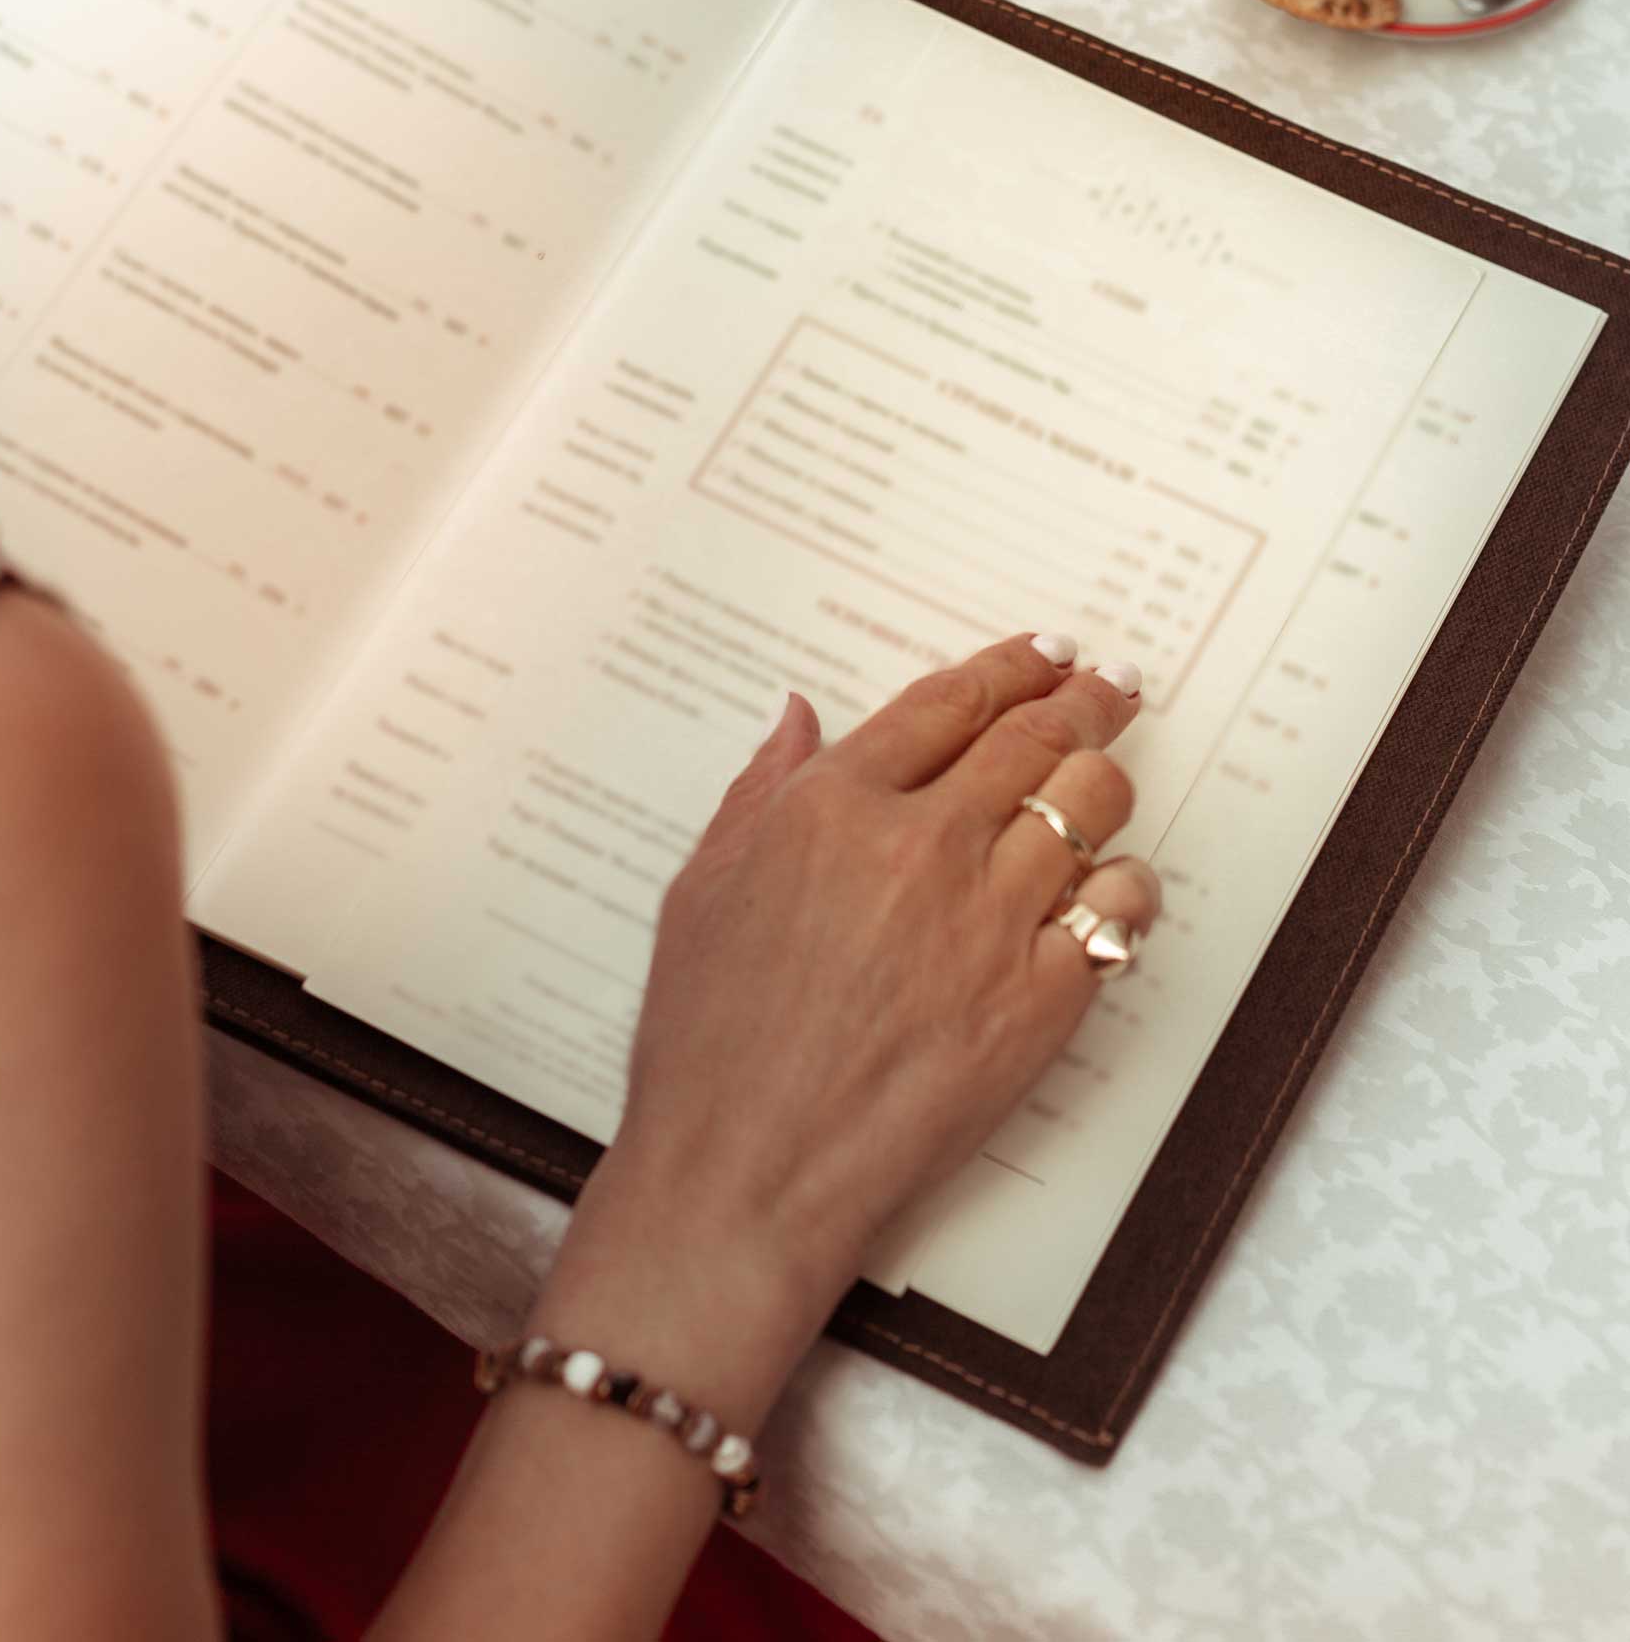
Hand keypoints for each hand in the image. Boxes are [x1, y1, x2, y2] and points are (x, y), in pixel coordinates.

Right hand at [598, 633, 1157, 1337]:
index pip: (948, 704)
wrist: (748, 1173)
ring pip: (1090, 806)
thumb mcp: (701, 890)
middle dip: (1084, 699)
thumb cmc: (708, 1041)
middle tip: (1110, 685)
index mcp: (833, 806)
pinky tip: (1112, 888)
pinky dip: (1126, 888)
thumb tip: (799, 718)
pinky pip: (1119, 912)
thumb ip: (759, 791)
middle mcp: (922, 846)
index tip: (1041, 653)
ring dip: (1106, 778)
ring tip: (1107, 774)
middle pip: (1035, 738)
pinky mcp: (1040, 1000)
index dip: (1008, 667)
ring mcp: (990, 921)